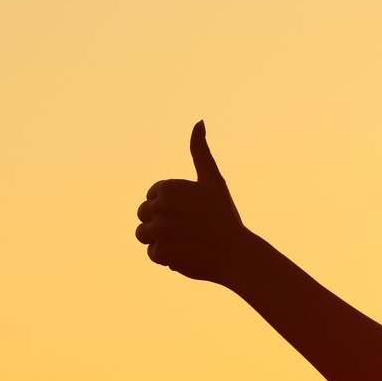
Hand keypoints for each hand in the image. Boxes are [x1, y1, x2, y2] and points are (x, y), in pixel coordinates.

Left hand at [135, 122, 249, 283]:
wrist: (238, 254)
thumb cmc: (225, 217)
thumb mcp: (213, 181)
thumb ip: (200, 152)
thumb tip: (199, 122)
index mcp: (168, 187)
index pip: (151, 198)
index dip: (170, 207)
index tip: (191, 213)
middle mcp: (160, 206)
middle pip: (144, 215)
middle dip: (162, 224)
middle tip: (190, 230)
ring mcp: (160, 230)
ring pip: (143, 235)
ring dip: (161, 240)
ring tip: (186, 242)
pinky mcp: (161, 252)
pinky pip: (153, 254)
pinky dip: (169, 258)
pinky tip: (188, 255)